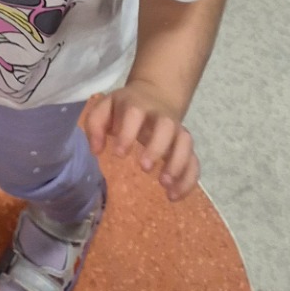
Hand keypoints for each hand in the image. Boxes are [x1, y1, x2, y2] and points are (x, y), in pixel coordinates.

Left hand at [82, 83, 198, 201]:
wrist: (154, 95)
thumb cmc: (124, 108)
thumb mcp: (105, 108)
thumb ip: (95, 124)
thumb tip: (96, 150)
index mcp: (137, 104)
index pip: (134, 113)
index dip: (128, 133)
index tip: (119, 155)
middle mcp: (160, 116)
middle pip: (166, 126)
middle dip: (158, 147)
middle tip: (144, 168)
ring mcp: (176, 130)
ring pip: (185, 142)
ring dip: (178, 163)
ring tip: (164, 185)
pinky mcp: (185, 146)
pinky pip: (194, 160)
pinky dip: (189, 179)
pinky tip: (174, 196)